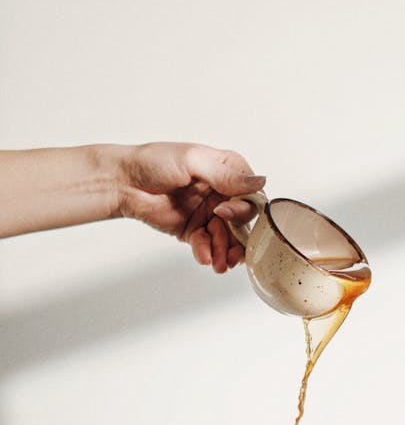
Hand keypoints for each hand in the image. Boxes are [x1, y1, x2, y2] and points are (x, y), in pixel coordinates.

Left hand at [118, 142, 264, 271]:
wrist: (124, 182)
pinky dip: (207, 253)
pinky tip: (203, 256)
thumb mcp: (193, 161)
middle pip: (242, 222)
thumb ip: (226, 175)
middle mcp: (221, 193)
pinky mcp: (194, 231)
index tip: (225, 212)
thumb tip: (260, 182)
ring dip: (226, 252)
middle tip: (228, 247)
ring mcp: (209, 214)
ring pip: (228, 238)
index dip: (244, 209)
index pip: (251, 194)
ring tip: (219, 263)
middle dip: (237, 237)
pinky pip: (208, 246)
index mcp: (226, 171)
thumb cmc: (153, 161)